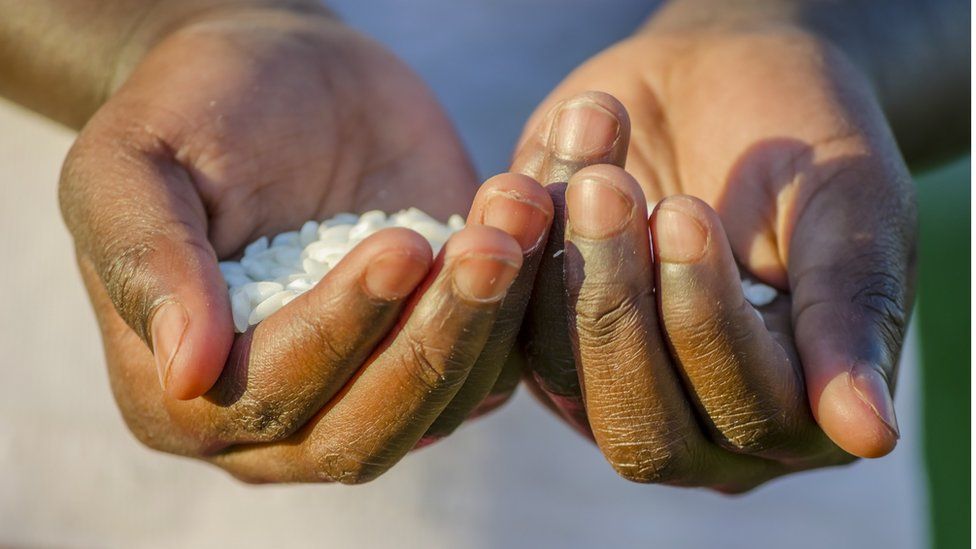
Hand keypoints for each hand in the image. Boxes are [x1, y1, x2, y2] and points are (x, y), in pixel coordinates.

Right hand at [62, 7, 552, 482]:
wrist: (280, 79)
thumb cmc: (192, 111)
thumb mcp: (134, 163)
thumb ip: (149, 260)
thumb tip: (186, 372)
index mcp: (182, 394)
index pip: (270, 394)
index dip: (339, 328)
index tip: (400, 246)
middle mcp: (278, 419)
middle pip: (367, 428)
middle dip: (432, 341)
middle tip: (486, 247)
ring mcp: (366, 390)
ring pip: (442, 406)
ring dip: (490, 320)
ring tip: (518, 218)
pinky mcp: (435, 348)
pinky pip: (492, 365)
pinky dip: (523, 309)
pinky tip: (535, 226)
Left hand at [513, 24, 914, 490]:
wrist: (726, 83)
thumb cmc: (806, 145)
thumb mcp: (850, 211)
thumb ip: (851, 315)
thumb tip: (870, 435)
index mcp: (799, 413)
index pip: (746, 409)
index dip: (706, 320)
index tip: (683, 211)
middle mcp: (703, 430)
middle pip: (642, 430)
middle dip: (619, 307)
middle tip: (612, 191)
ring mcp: (613, 389)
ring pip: (562, 378)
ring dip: (568, 268)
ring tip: (591, 169)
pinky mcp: (547, 340)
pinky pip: (509, 324)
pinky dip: (521, 248)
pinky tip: (543, 171)